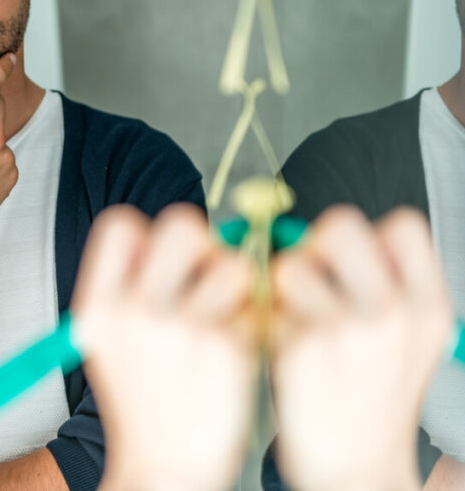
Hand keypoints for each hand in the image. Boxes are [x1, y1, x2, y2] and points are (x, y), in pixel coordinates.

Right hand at [71, 204, 256, 490]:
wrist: (166, 467)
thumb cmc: (143, 401)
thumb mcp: (109, 341)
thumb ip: (131, 287)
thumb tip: (183, 237)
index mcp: (99, 307)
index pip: (120, 225)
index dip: (147, 234)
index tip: (160, 258)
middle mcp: (137, 312)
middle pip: (180, 226)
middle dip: (200, 241)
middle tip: (203, 270)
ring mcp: (185, 330)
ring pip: (231, 263)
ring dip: (235, 280)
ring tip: (225, 312)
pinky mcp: (229, 350)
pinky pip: (254, 306)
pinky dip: (251, 318)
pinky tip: (236, 344)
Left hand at [270, 207, 452, 490]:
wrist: (354, 469)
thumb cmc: (368, 401)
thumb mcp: (404, 341)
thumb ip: (378, 286)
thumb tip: (322, 237)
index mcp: (428, 308)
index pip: (403, 227)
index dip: (368, 234)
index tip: (348, 260)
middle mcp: (394, 313)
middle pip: (341, 226)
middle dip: (315, 243)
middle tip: (309, 274)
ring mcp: (347, 330)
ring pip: (293, 262)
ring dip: (281, 283)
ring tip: (290, 316)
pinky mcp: (301, 348)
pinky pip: (266, 303)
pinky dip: (264, 315)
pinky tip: (277, 341)